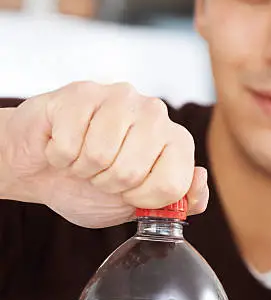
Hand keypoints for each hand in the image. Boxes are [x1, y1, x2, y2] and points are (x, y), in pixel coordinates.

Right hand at [0, 82, 207, 227]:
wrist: (40, 168)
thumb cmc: (91, 185)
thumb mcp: (139, 206)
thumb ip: (178, 202)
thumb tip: (200, 178)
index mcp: (175, 140)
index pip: (172, 185)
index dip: (142, 200)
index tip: (128, 192)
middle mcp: (154, 112)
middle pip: (132, 171)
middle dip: (107, 184)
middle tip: (98, 173)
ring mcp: (118, 97)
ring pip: (100, 155)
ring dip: (82, 169)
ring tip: (82, 159)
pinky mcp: (80, 93)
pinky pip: (68, 144)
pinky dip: (59, 156)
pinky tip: (63, 144)